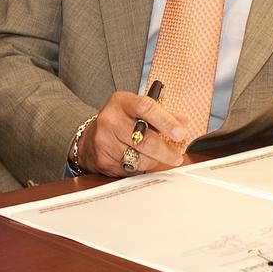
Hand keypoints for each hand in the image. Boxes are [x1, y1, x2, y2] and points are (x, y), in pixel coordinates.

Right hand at [75, 90, 190, 176]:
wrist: (90, 139)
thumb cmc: (119, 122)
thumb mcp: (137, 111)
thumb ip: (162, 115)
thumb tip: (182, 121)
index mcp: (121, 102)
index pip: (146, 108)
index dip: (166, 121)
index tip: (180, 132)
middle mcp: (110, 119)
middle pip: (144, 139)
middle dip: (165, 150)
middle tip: (176, 155)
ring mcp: (105, 140)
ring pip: (140, 158)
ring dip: (154, 160)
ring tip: (155, 156)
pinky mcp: (103, 160)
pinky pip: (131, 169)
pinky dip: (141, 168)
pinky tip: (140, 160)